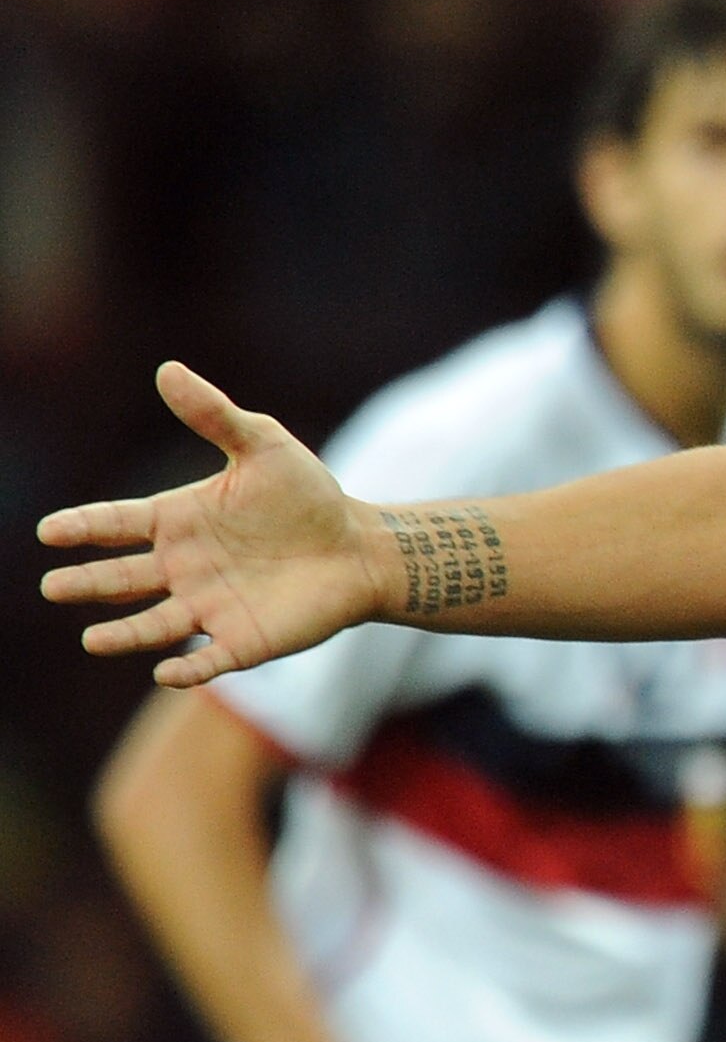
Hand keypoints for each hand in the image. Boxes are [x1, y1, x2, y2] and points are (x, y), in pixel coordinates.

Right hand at [36, 364, 383, 686]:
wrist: (359, 547)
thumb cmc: (308, 496)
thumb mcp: (263, 446)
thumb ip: (215, 415)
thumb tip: (168, 369)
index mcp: (178, 521)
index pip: (118, 523)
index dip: (83, 526)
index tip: (50, 530)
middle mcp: (183, 567)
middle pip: (122, 578)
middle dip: (88, 583)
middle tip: (54, 587)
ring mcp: (209, 606)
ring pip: (153, 626)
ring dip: (123, 634)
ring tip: (92, 639)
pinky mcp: (242, 640)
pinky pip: (207, 660)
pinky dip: (186, 668)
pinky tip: (166, 672)